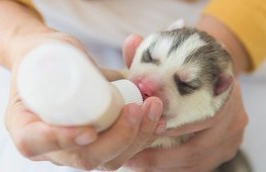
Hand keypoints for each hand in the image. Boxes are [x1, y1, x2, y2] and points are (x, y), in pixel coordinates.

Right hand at [4, 31, 164, 170]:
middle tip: (136, 108)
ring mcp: (76, 148)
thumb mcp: (45, 51)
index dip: (63, 140)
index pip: (37, 142)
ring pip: (108, 159)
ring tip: (153, 106)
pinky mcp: (97, 142)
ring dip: (136, 137)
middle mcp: (50, 145)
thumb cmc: (44, 56)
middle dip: (116, 138)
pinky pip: (121, 151)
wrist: (48, 63)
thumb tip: (116, 57)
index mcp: (24, 125)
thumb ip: (71, 56)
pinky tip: (156, 119)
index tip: (89, 131)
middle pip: (83, 158)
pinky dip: (141, 136)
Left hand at [121, 34, 247, 171]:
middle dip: (161, 155)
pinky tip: (151, 164)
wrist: (218, 75)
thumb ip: (150, 53)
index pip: (201, 117)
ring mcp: (230, 138)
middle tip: (132, 157)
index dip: (173, 128)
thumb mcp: (173, 59)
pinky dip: (174, 167)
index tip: (144, 131)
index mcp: (223, 93)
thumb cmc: (190, 70)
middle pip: (197, 148)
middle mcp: (232, 119)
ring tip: (135, 163)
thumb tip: (131, 40)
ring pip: (197, 162)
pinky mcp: (224, 151)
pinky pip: (199, 166)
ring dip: (164, 165)